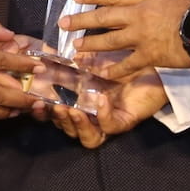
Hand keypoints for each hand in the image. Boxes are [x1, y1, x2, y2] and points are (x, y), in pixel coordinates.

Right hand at [36, 71, 170, 149]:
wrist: (155, 63)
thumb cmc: (123, 62)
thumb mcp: (94, 59)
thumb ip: (74, 61)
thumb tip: (50, 53)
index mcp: (80, 103)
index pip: (56, 115)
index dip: (43, 113)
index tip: (34, 102)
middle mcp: (92, 117)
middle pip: (68, 130)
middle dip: (59, 121)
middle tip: (54, 106)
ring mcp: (108, 122)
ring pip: (88, 138)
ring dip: (77, 125)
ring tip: (72, 110)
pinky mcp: (125, 122)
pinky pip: (110, 127)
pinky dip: (102, 115)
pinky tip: (100, 100)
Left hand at [58, 0, 189, 82]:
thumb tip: (128, 3)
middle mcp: (138, 15)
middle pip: (103, 17)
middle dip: (81, 20)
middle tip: (64, 23)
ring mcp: (141, 36)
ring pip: (109, 41)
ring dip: (90, 44)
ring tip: (76, 48)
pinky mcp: (148, 56)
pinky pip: (125, 64)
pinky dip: (112, 70)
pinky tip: (100, 73)